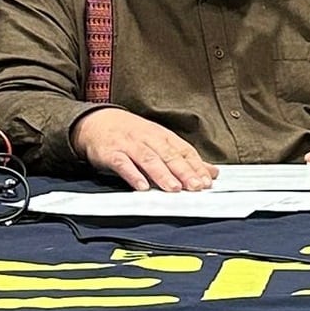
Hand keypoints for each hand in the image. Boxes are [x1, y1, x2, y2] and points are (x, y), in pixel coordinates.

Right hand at [70, 108, 217, 191]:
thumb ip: (184, 159)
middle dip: (184, 172)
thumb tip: (211, 172)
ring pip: (149, 159)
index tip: (206, 181)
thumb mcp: (160, 142)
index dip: (196, 166)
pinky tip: (142, 187)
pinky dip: (133, 175)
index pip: (184, 151)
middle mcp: (149, 139)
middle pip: (169, 156)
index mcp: (163, 136)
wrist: (98, 122)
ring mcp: (130, 145)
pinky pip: (123, 164)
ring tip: (174, 188)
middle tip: (195, 186)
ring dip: (162, 174)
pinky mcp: (111, 153)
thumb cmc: (133, 134)